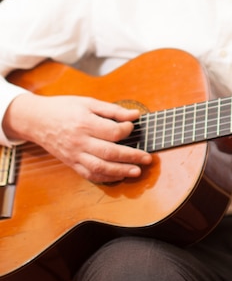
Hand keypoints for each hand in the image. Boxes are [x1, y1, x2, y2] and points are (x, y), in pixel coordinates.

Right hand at [2, 94, 151, 182]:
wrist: (35, 120)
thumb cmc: (63, 108)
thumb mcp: (88, 103)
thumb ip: (113, 110)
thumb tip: (134, 115)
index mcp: (84, 123)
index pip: (111, 132)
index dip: (126, 131)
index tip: (132, 127)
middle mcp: (79, 141)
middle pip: (109, 153)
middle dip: (131, 157)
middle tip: (147, 158)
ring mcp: (74, 155)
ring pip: (100, 168)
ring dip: (121, 171)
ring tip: (137, 171)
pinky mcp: (71, 163)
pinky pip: (89, 175)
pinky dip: (105, 178)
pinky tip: (118, 176)